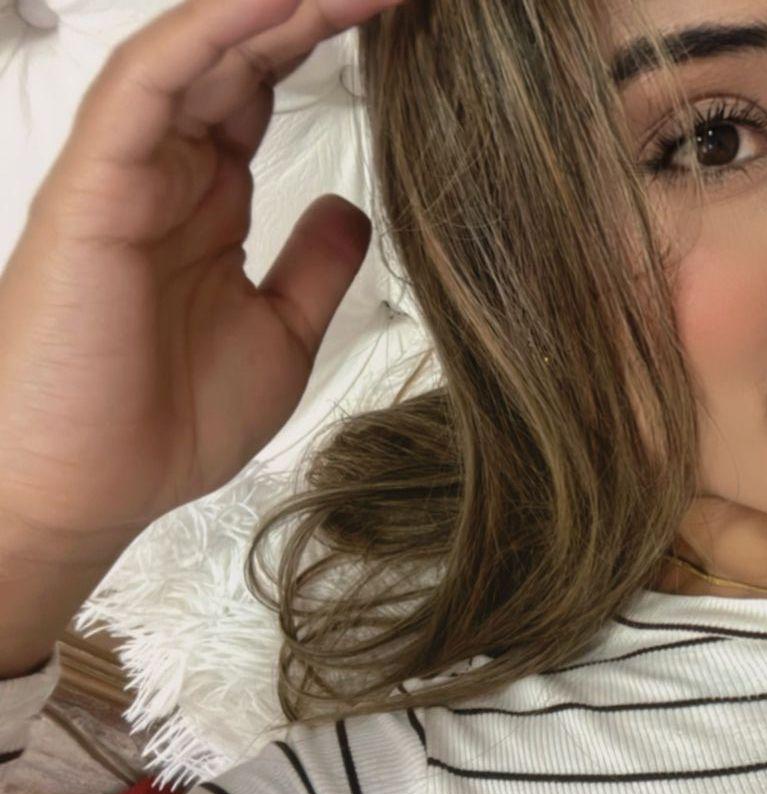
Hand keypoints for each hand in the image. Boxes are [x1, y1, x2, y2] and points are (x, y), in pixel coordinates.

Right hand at [0, 0, 401, 555]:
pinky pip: (147, 86)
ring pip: (195, 52)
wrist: (92, 491)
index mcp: (209, 198)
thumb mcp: (281, 335)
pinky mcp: (94, 186)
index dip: (320, 38)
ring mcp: (128, 172)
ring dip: (268, 6)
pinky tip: (270, 0)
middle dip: (306, 7)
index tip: (394, 10)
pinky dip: (206, 35)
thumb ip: (316, 266)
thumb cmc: (168, 423)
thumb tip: (353, 208)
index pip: (262, 86)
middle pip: (237, 53)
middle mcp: (167, 171)